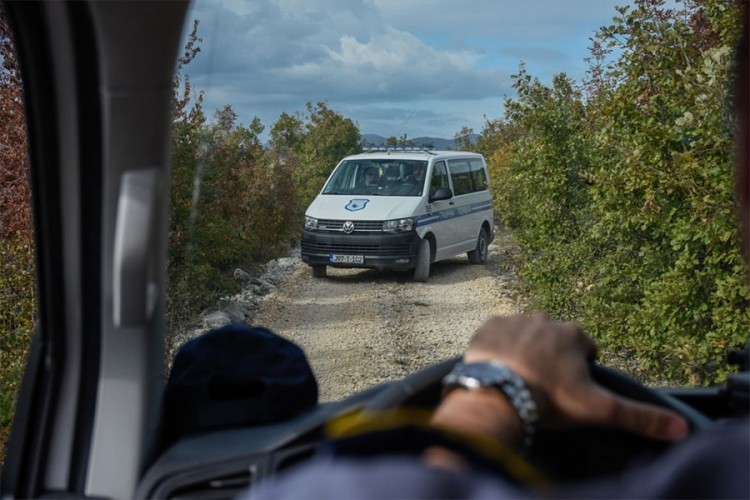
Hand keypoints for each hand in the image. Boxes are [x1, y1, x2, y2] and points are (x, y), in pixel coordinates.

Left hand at [464, 314, 688, 441]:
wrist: (497, 396)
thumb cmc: (550, 401)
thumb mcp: (599, 410)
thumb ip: (641, 417)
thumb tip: (682, 428)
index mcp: (573, 333)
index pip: (585, 349)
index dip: (580, 371)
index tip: (568, 389)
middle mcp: (544, 318)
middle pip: (554, 340)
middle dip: (552, 359)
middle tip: (543, 387)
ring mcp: (514, 320)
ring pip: (525, 335)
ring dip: (525, 351)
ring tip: (519, 380)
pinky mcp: (487, 326)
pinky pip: (497, 334)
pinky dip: (498, 348)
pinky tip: (498, 369)